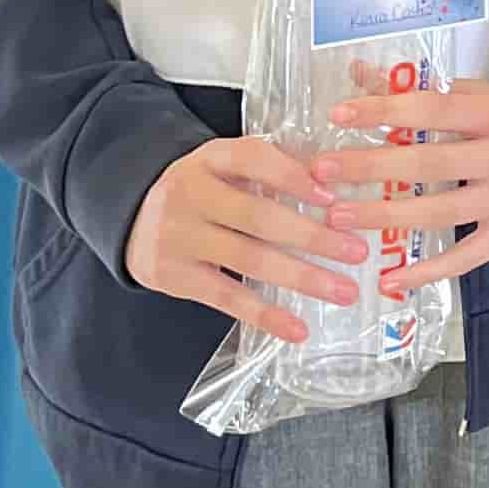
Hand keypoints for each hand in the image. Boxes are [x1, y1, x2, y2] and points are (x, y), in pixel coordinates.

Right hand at [125, 135, 384, 339]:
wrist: (132, 217)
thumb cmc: (201, 191)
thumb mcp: (224, 167)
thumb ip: (271, 169)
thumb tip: (332, 182)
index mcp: (208, 159)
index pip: (252, 159)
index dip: (293, 177)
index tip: (332, 198)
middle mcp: (190, 194)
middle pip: (257, 217)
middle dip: (312, 236)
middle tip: (357, 251)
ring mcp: (179, 236)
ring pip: (248, 259)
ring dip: (302, 277)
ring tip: (344, 291)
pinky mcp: (174, 276)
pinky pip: (227, 298)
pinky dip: (265, 315)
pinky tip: (298, 328)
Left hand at [305, 83, 488, 295]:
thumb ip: (431, 94)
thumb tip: (363, 77)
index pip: (434, 111)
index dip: (385, 111)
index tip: (339, 115)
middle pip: (429, 164)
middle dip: (371, 168)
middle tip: (322, 171)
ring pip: (440, 213)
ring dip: (385, 217)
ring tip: (338, 217)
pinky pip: (466, 257)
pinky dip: (428, 272)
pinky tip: (389, 279)